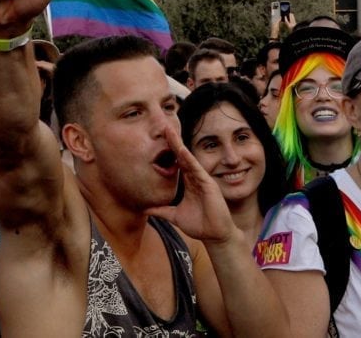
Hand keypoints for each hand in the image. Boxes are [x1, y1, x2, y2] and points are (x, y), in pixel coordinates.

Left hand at [145, 122, 234, 245]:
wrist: (215, 235)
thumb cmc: (199, 225)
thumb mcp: (175, 216)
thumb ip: (162, 211)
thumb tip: (146, 210)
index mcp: (189, 183)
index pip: (177, 162)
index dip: (169, 150)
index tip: (160, 137)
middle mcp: (195, 178)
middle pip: (182, 156)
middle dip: (173, 141)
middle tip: (164, 126)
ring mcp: (202, 180)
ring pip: (189, 159)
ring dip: (179, 145)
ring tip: (170, 132)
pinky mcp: (208, 184)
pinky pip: (197, 169)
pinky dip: (189, 159)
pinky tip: (181, 150)